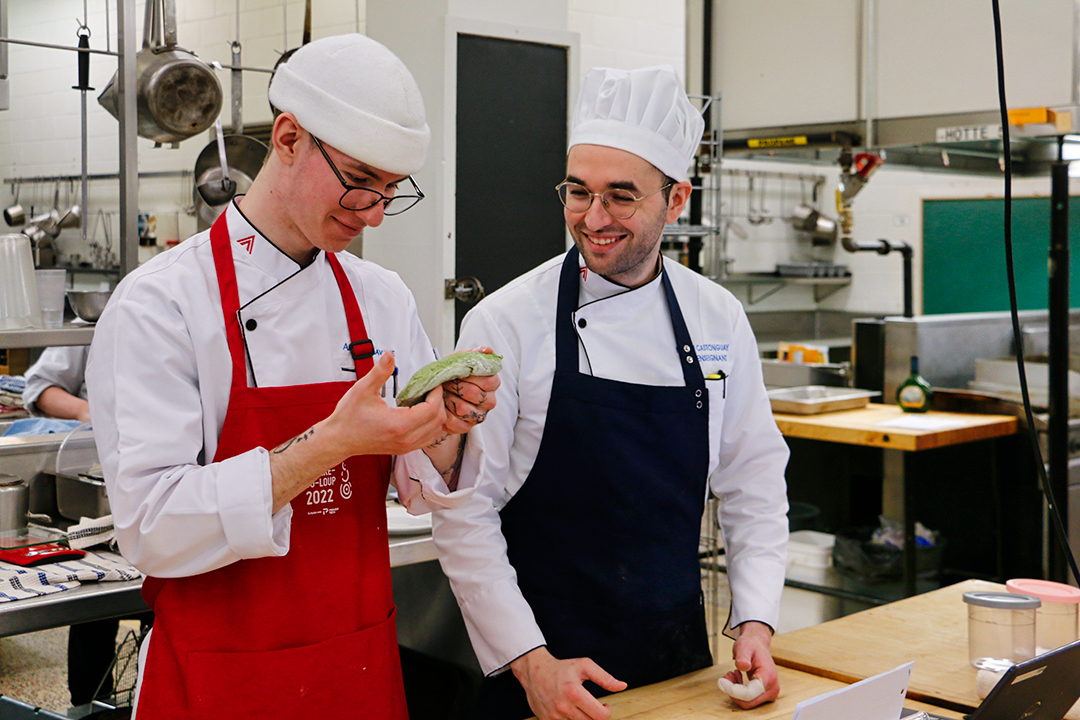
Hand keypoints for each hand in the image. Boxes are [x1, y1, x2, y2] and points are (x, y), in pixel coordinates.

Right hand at [270, 353, 449, 511]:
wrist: (339, 440)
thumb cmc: (348, 417)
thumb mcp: (362, 389)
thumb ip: (379, 371)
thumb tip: (390, 353)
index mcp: (400, 425)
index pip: (433, 409)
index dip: (437, 394)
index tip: (432, 383)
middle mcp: (407, 439)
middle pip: (439, 421)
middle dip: (439, 403)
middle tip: (430, 389)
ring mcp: (407, 447)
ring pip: (437, 431)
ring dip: (436, 415)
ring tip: (426, 400)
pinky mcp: (405, 449)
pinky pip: (428, 438)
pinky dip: (430, 425)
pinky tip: (419, 412)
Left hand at [440, 345, 499, 435]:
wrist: (438, 389)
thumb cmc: (452, 374)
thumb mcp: (461, 360)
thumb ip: (475, 354)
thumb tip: (488, 350)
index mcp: (492, 383)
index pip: (488, 381)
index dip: (470, 377)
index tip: (457, 372)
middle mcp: (490, 401)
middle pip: (476, 395)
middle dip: (456, 386)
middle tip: (446, 381)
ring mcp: (479, 415)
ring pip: (465, 410)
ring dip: (449, 400)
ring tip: (442, 393)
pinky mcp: (467, 427)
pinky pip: (457, 424)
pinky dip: (445, 415)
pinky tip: (441, 407)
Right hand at [510, 646, 626, 719]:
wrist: (534, 671)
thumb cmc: (562, 668)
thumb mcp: (585, 666)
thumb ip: (605, 678)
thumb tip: (622, 686)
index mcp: (574, 692)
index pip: (600, 716)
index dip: (607, 712)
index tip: (605, 705)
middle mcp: (563, 706)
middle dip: (595, 715)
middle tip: (593, 706)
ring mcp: (554, 716)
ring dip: (583, 718)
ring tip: (581, 708)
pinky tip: (570, 711)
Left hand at [723, 621, 779, 708]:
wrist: (758, 645)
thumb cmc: (751, 645)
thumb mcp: (743, 646)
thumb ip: (742, 656)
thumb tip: (743, 666)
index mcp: (768, 677)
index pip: (749, 693)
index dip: (733, 690)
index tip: (721, 681)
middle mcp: (772, 689)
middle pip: (748, 701)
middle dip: (733, 691)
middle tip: (727, 675)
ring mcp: (770, 694)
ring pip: (747, 703)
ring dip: (735, 692)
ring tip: (731, 674)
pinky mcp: (765, 695)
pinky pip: (749, 701)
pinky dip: (738, 693)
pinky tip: (736, 678)